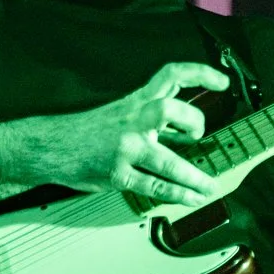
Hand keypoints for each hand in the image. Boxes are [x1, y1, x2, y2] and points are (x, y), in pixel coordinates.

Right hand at [46, 61, 228, 206]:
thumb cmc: (90, 131)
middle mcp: (132, 119)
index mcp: (136, 101)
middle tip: (199, 136)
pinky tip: (191, 199)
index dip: (200, 74)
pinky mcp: (117, 173)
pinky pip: (153, 186)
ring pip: (167, 161)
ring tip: (211, 188)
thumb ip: (154, 117)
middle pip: (169, 109)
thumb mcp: (123, 112)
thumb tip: (189, 132)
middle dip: (193, 122)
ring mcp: (124, 147)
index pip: (170, 75)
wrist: (50, 146)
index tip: (224, 83)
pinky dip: (177, 194)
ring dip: (194, 177)